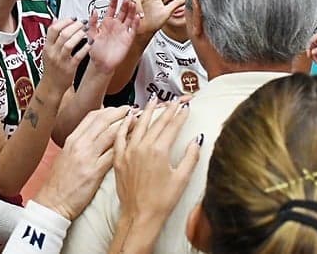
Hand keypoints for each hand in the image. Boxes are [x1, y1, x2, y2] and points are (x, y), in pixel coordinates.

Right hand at [33, 106, 128, 219]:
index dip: (108, 110)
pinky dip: (126, 146)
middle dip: (121, 112)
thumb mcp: (66, 156)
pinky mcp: (94, 172)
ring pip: (110, 133)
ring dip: (127, 126)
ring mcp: (87, 157)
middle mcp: (79, 144)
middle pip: (103, 120)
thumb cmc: (59, 183)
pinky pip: (113, 154)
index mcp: (72, 139)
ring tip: (139, 123)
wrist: (52, 202)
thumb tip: (95, 134)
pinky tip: (135, 144)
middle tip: (133, 110)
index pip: (92, 116)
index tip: (120, 109)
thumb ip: (80, 144)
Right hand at [41, 18, 90, 93]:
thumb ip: (52, 36)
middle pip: (63, 34)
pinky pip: (78, 55)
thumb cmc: (51, 68)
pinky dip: (85, 48)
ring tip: (86, 31)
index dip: (64, 21)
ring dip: (79, 35)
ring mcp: (61, 61)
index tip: (73, 18)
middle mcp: (53, 53)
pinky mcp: (69, 68)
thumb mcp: (48, 51)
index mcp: (47, 47)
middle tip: (83, 22)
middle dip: (75, 26)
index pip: (53, 29)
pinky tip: (90, 43)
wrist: (52, 86)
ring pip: (69, 44)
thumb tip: (55, 20)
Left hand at [88, 0, 139, 71]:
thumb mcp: (91, 35)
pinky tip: (137, 17)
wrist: (101, 63)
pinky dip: (136, 23)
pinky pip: (134, 29)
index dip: (113, 2)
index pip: (111, 10)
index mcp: (106, 24)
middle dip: (125, 5)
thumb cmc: (96, 51)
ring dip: (132, 11)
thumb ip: (92, 23)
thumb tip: (94, 11)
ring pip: (129, 18)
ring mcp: (122, 32)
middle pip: (122, 12)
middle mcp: (115, 26)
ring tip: (133, 4)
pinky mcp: (128, 39)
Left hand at [114, 98, 199, 224]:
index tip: (186, 106)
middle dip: (167, 110)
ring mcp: (129, 151)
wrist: (139, 216)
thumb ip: (191, 156)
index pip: (172, 126)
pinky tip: (130, 116)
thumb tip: (197, 139)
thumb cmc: (162, 201)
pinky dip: (126, 124)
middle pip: (157, 122)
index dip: (180, 115)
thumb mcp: (182, 178)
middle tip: (174, 100)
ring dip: (147, 111)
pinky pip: (121, 136)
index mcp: (160, 150)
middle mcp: (143, 147)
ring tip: (153, 100)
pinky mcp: (119, 158)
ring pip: (139, 124)